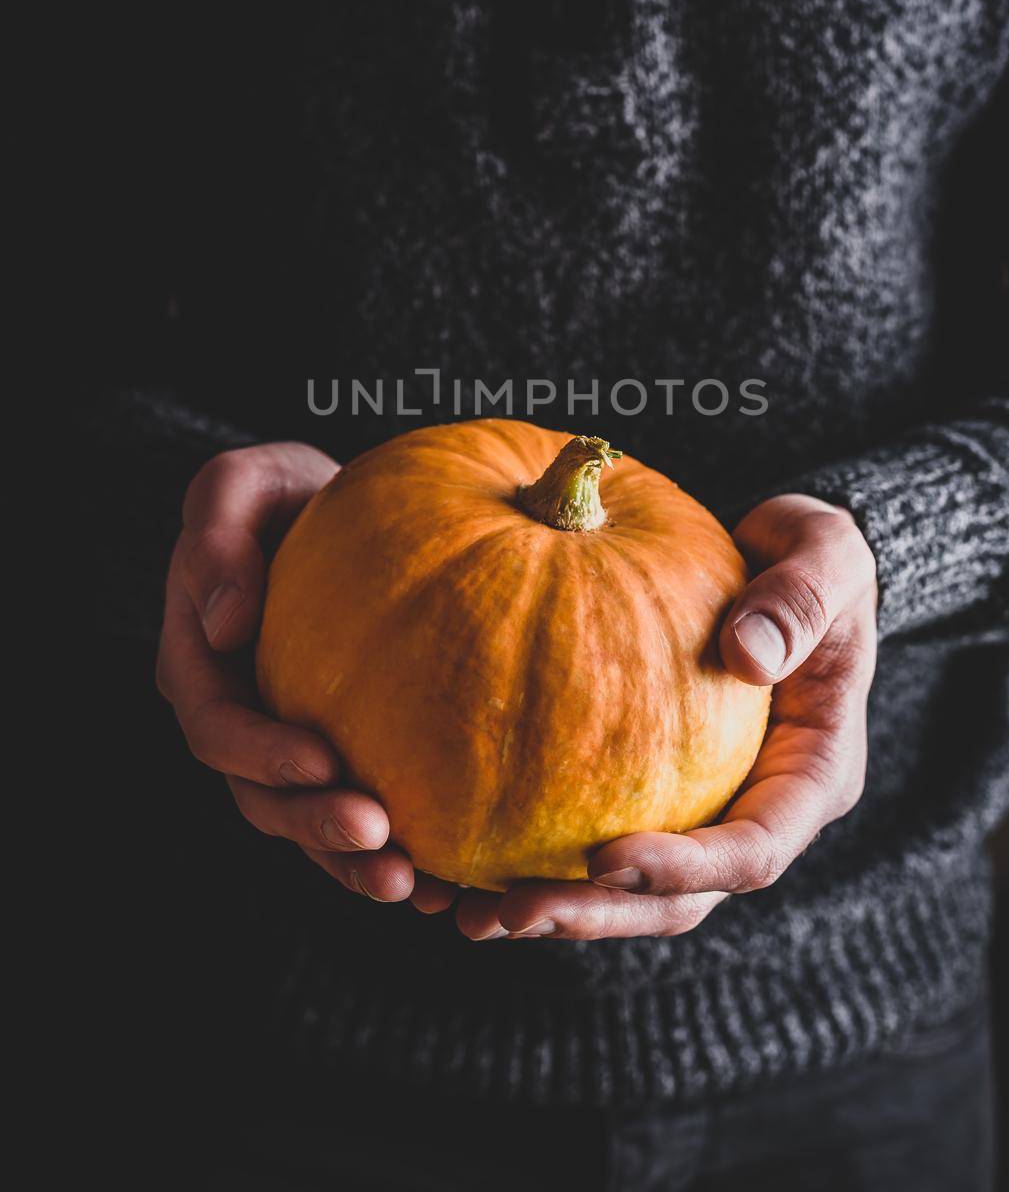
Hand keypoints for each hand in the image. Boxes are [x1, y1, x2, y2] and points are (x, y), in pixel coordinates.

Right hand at [156, 442, 456, 912]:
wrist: (339, 512)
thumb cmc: (283, 492)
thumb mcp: (242, 484)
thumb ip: (218, 538)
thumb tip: (227, 625)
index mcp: (200, 665)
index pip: (216, 727)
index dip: (260, 755)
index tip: (322, 762)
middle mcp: (239, 719)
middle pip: (261, 797)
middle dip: (314, 826)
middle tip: (379, 836)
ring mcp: (287, 745)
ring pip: (309, 824)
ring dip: (354, 863)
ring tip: (413, 887)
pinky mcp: (341, 756)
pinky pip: (360, 814)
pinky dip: (399, 854)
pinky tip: (445, 882)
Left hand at [455, 494, 876, 940]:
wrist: (789, 560)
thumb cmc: (815, 557)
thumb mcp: (825, 558)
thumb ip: (799, 601)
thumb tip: (746, 655)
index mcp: (810, 779)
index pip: (751, 854)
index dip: (681, 869)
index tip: (603, 858)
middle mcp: (755, 811)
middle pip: (678, 899)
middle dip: (597, 913)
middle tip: (510, 912)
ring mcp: (703, 805)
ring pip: (629, 886)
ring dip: (556, 905)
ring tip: (468, 912)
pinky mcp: (655, 785)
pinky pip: (593, 829)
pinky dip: (532, 850)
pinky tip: (459, 856)